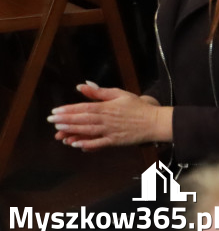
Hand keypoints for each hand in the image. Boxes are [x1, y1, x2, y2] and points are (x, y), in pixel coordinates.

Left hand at [48, 81, 170, 149]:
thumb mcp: (120, 94)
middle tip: (51, 121)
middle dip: (65, 120)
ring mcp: (110, 131)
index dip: (68, 110)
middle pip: (83, 119)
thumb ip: (100, 91)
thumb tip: (82, 85)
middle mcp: (107, 119)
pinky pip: (98, 144)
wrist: (154, 121)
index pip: (84, 107)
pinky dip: (87, 145)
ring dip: (72, 131)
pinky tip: (76, 145)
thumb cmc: (137, 106)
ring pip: (88, 131)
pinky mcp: (115, 141)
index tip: (55, 111)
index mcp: (107, 106)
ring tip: (59, 131)